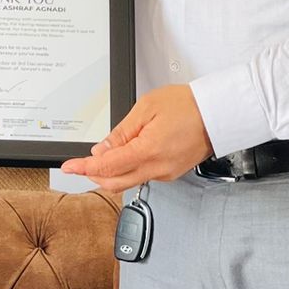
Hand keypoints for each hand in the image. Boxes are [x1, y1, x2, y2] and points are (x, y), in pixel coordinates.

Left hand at [61, 85, 212, 189]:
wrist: (218, 113)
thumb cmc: (188, 105)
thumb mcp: (146, 108)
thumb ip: (122, 132)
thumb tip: (102, 149)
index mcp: (149, 151)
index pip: (107, 167)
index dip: (84, 168)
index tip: (70, 167)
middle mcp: (158, 168)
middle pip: (114, 183)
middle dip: (94, 175)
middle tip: (82, 163)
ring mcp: (166, 173)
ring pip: (129, 181)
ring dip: (111, 172)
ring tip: (107, 152)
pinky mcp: (172, 173)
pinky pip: (143, 175)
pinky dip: (129, 168)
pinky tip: (128, 154)